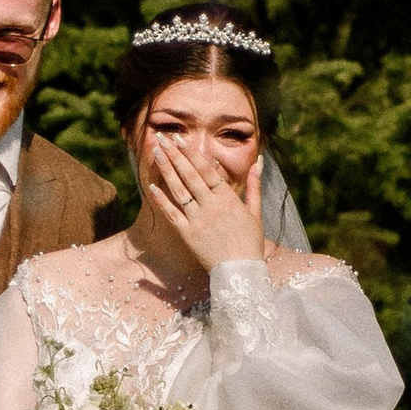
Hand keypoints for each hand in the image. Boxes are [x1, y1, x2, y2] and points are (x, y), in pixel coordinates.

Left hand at [139, 132, 267, 270]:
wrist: (241, 272)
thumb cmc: (250, 242)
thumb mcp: (255, 212)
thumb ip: (254, 185)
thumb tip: (259, 162)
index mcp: (227, 198)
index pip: (206, 170)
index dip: (191, 153)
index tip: (180, 139)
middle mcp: (211, 206)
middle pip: (189, 175)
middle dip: (174, 154)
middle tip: (162, 137)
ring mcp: (197, 220)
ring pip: (179, 190)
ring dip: (166, 169)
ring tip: (156, 152)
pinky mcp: (187, 234)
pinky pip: (171, 214)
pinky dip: (161, 200)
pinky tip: (151, 186)